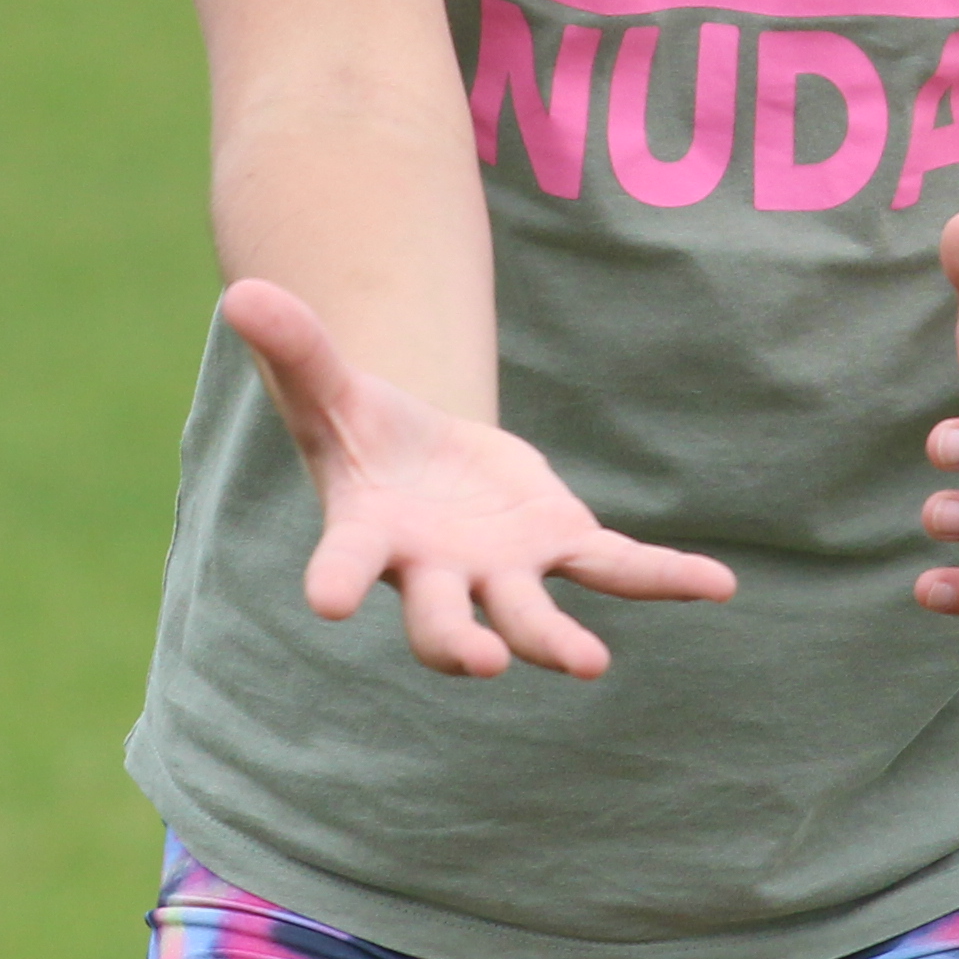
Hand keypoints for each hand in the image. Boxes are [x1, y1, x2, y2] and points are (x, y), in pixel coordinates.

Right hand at [221, 280, 739, 677]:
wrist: (419, 461)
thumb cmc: (360, 430)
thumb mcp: (326, 381)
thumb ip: (294, 347)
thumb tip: (241, 293)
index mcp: (371, 538)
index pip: (348, 563)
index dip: (336, 579)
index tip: (324, 603)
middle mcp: (437, 574)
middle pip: (444, 622)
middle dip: (459, 644)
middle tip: (482, 662)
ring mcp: (503, 570)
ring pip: (532, 614)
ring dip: (557, 641)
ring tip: (591, 665)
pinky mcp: (558, 544)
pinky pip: (615, 567)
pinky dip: (663, 576)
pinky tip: (717, 585)